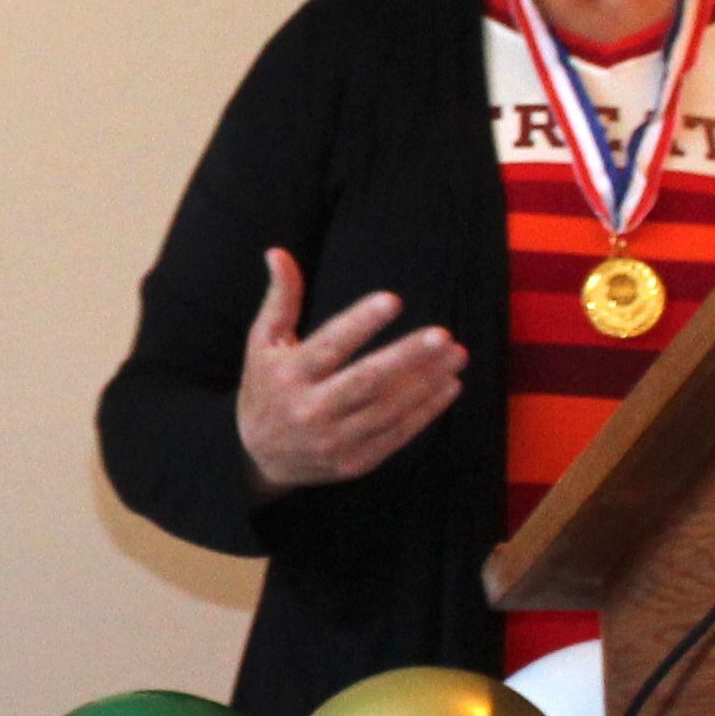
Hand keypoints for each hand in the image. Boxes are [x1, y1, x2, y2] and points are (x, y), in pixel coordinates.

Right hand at [235, 248, 465, 495]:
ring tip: (456, 354)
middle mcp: (311, 410)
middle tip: (442, 335)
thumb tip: (278, 252)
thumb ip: (281, 299)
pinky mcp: (355, 462)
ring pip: (388, 409)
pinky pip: (397, 435)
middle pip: (366, 381)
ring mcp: (335, 441)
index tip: (393, 300)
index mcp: (289, 375)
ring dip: (427, 382)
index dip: (361, 323)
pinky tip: (449, 385)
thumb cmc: (265, 388)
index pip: (330, 346)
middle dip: (407, 357)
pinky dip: (426, 411)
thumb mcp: (262, 343)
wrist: (258, 458)